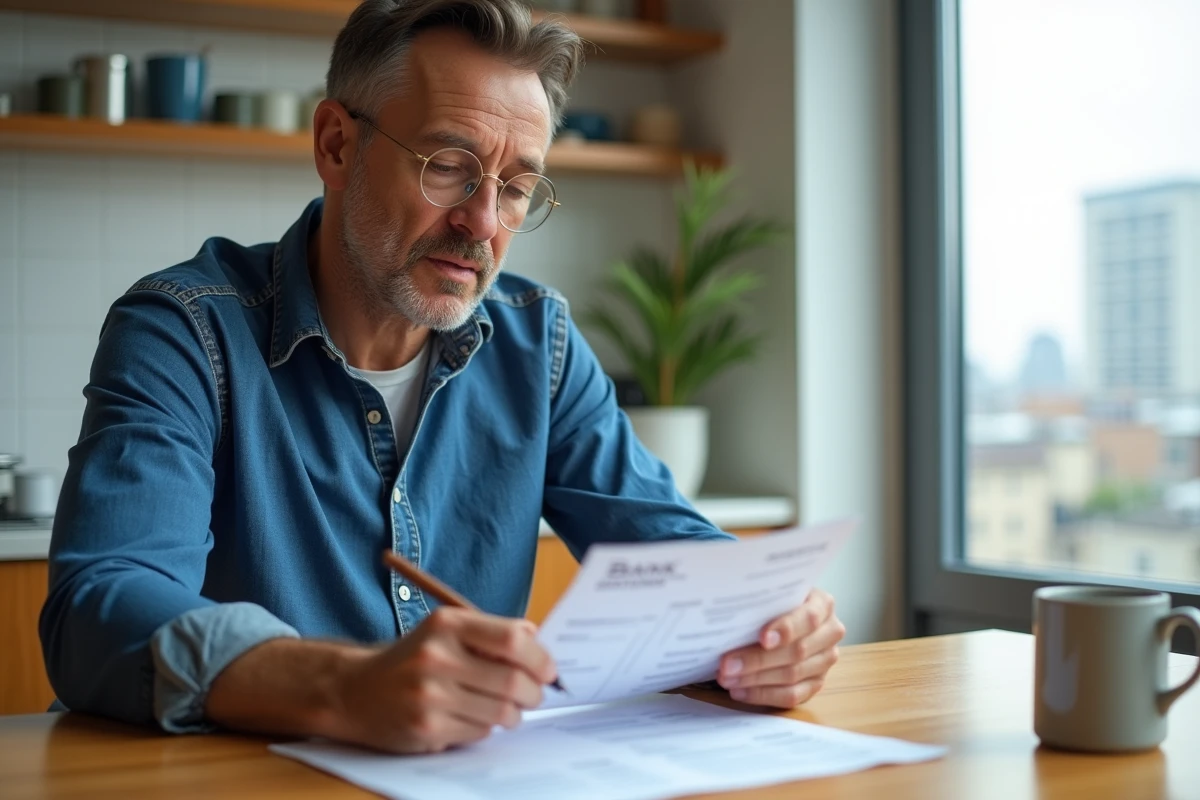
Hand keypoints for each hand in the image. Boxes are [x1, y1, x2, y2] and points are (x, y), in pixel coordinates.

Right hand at [333, 607, 557, 752]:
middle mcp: (437, 656)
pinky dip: (486, 727)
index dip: (539, 658)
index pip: (512, 640)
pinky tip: (472, 717)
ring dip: (513, 714)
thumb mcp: (444, 630)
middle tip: (534, 695)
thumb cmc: (410, 659)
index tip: (547, 669)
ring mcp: (430, 695)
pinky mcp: (427, 728)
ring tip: (506, 708)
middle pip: (512, 681)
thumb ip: (490, 631)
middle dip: (533, 693)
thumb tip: (536, 637)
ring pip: (500, 711)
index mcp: (446, 624)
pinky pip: (480, 731)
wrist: (353, 691)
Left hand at [715, 588, 843, 707]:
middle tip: (726, 665)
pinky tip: (740, 691)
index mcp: (823, 604)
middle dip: (758, 660)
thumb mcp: (772, 594)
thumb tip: (732, 614)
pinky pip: (792, 696)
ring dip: (756, 680)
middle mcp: (830, 632)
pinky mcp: (816, 683)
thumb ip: (762, 601)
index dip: (786, 629)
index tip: (762, 638)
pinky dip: (763, 695)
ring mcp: (825, 660)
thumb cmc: (773, 602)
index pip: (809, 618)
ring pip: (793, 675)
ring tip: (727, 678)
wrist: (785, 615)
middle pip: (797, 651)